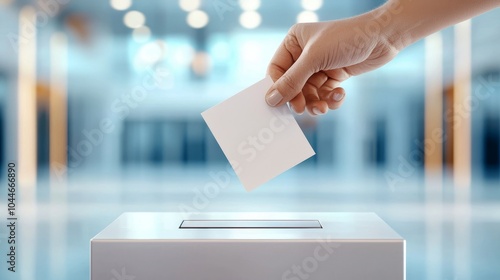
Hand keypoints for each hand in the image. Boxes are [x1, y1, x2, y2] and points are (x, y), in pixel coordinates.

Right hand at [265, 11, 399, 115]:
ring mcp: (319, 66)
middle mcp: (304, 54)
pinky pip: (324, 94)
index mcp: (294, 42)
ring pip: (309, 93)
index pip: (276, 70)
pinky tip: (340, 94)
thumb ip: (292, 81)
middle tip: (304, 109)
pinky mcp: (333, 76)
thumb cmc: (347, 38)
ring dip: (316, 103)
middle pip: (292, 85)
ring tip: (324, 108)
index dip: (278, 88)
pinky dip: (330, 99)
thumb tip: (271, 100)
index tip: (282, 105)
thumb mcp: (315, 59)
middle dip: (300, 98)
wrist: (383, 37)